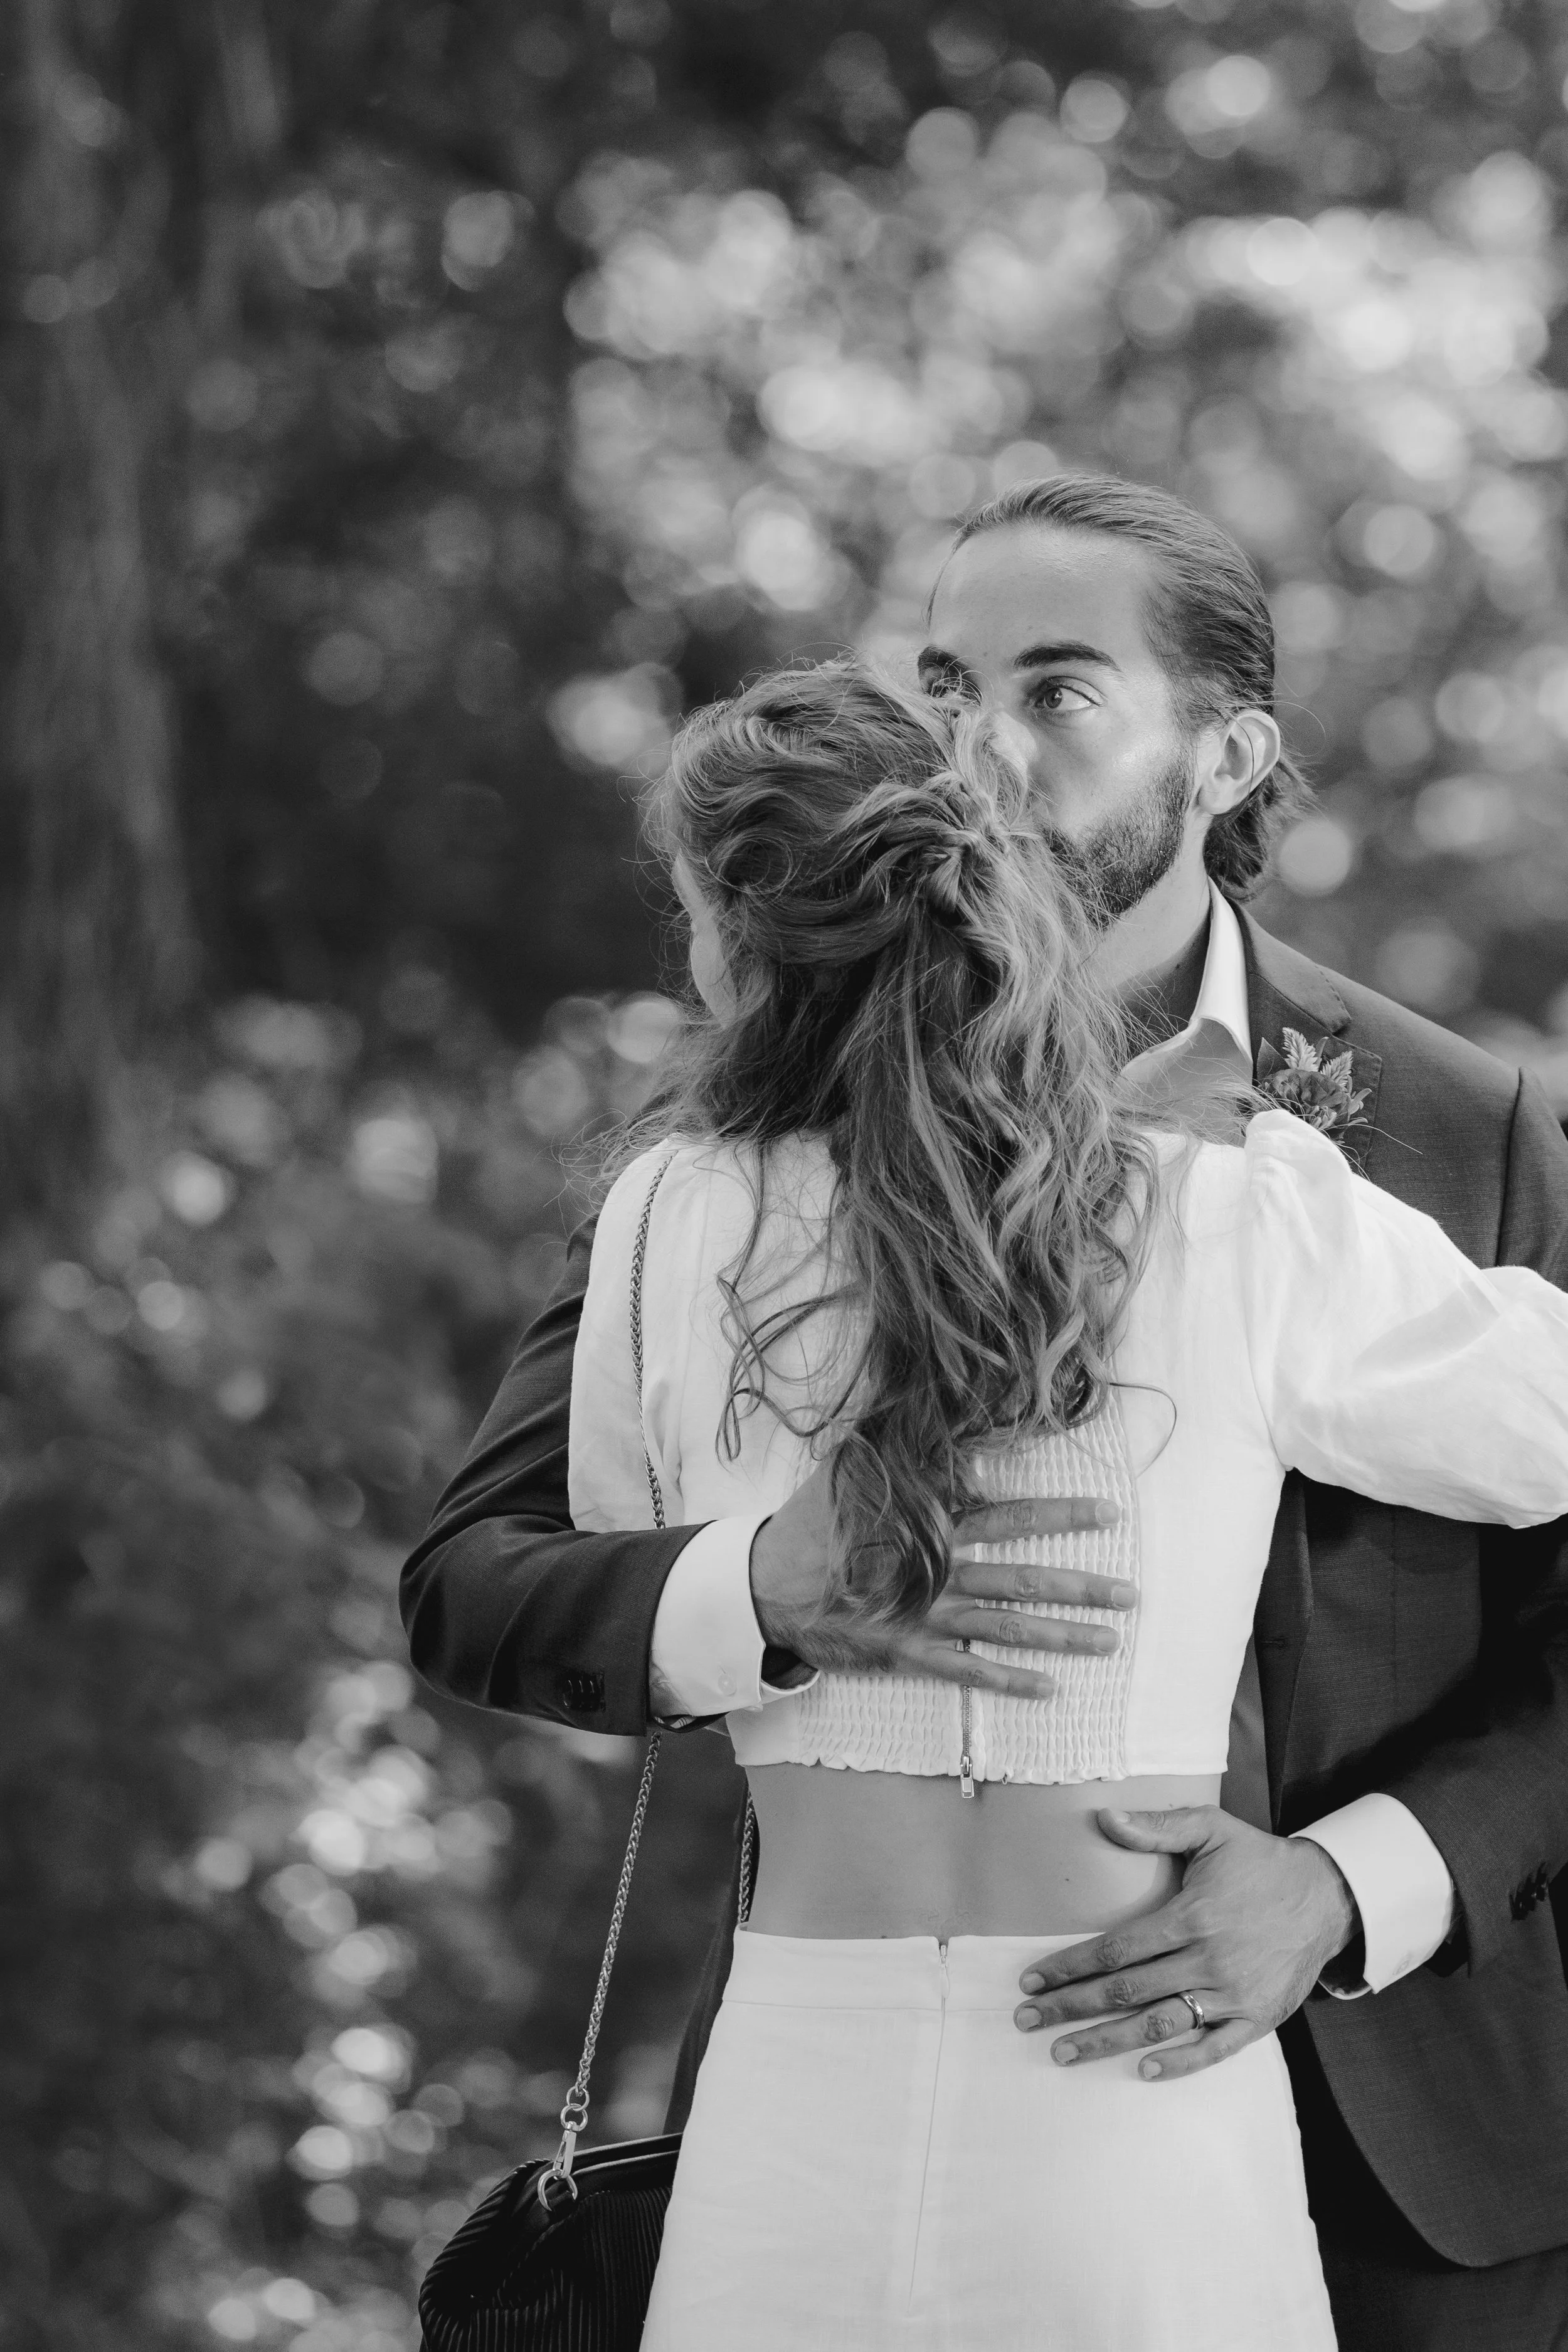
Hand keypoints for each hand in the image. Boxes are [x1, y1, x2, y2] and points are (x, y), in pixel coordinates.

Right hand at [748, 1457, 1129, 1697]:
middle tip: (1132, 1594)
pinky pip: (967, 1671)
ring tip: (1110, 1641)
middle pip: (1023, 1575)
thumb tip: (952, 1419)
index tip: (1109, 1511)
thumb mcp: (861, 1470)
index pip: (1011, 1513)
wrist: (768, 1584)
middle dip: (1081, 1584)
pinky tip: (1049, 1690)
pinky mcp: (908, 1653)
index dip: (1062, 1512)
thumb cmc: (817, 1522)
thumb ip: (912, 1451)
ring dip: (1062, 1635)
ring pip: (1007, 1626)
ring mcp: (927, 1616)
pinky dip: (1008, 1681)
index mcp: (934, 1525)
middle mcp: (940, 1571)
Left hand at [1012, 1806, 1358, 2078]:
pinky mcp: (1258, 2018)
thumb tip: (1104, 1818)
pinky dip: (1179, 2063)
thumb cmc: (1260, 1861)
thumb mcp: (1212, 1829)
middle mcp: (1210, 1960)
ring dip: (1108, 2041)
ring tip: (1063, 2052)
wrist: (1327, 1897)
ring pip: (1160, 2024)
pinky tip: (1144, 2070)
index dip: (1069, 1965)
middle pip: (1127, 1991)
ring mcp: (1234, 1994)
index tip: (1031, 1979)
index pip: (1116, 1950)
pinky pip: (1213, 2048)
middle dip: (1072, 2007)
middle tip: (1027, 2020)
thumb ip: (1157, 1827)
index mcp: (1193, 1916)